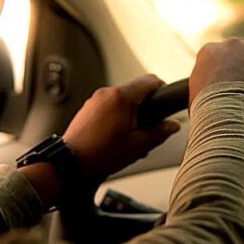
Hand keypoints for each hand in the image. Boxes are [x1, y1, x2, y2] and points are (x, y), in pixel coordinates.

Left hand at [63, 75, 180, 180]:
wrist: (70, 163)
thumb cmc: (101, 154)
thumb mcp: (139, 145)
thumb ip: (160, 132)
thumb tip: (172, 125)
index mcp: (122, 97)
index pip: (150, 80)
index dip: (162, 88)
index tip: (165, 100)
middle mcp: (107, 93)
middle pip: (135, 90)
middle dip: (145, 107)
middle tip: (148, 127)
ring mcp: (94, 100)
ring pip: (121, 99)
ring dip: (130, 112)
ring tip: (130, 136)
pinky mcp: (87, 109)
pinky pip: (108, 106)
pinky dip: (116, 116)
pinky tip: (116, 137)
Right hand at [189, 38, 243, 105]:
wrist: (226, 106)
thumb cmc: (208, 107)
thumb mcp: (196, 96)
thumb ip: (203, 90)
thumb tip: (205, 103)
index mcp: (209, 51)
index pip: (222, 61)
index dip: (229, 77)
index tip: (232, 90)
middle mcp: (230, 44)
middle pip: (243, 57)